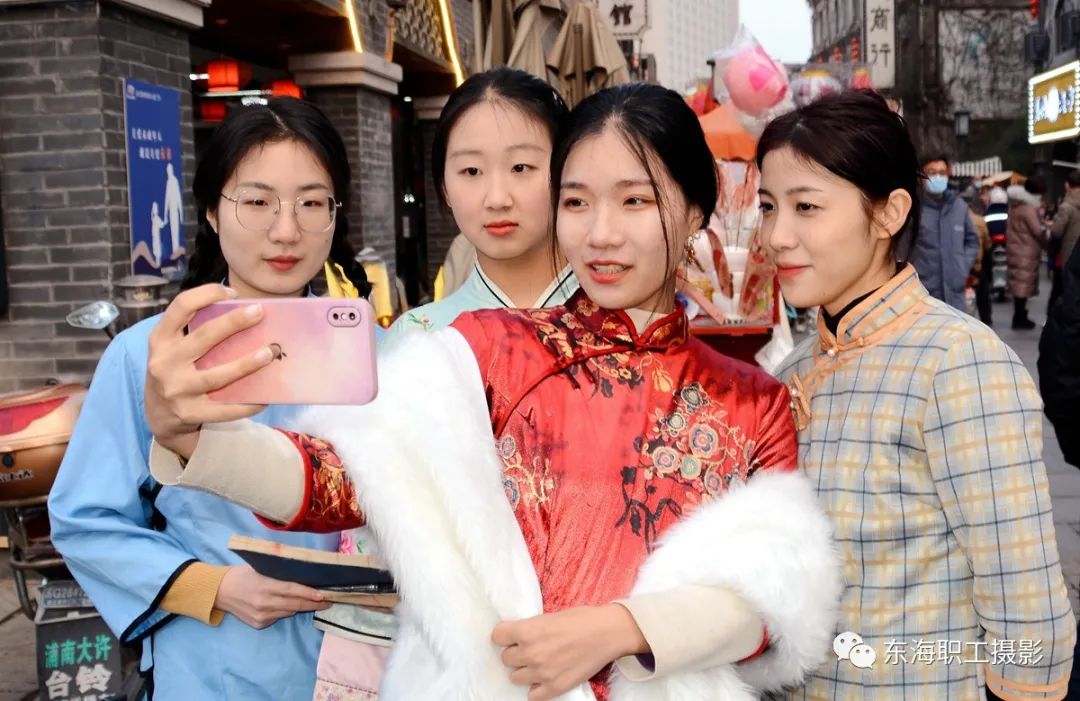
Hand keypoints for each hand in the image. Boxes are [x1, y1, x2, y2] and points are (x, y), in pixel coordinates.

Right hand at [145, 284, 272, 457]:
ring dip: (246, 364)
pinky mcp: (190, 414)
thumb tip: (243, 310)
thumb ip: (195, 329)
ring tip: (269, 353)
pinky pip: (225, 409)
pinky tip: (265, 396)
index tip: (232, 292)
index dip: (206, 294)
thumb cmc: (175, 370)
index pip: (181, 307)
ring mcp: (177, 390)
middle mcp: (164, 363)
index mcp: (160, 339)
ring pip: (217, 375)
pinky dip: (247, 403)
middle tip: (260, 312)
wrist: (159, 415)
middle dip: (234, 322)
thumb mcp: (173, 347)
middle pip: (204, 337)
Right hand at [214, 565, 329, 629]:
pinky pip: (279, 617)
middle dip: (314, 604)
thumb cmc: (243, 575)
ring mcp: (262, 616)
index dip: (310, 594)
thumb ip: (279, 573)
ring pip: (289, 612)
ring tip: (315, 602)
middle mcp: (264, 603)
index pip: (293, 590)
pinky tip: (286, 604)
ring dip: (301, 607)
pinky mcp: (259, 624)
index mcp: (265, 586)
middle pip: (295, 605)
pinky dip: (285, 610)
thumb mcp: (260, 568)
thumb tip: (303, 574)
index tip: (324, 595)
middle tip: (329, 602)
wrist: (220, 592)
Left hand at [491, 604, 647, 700]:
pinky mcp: (555, 687)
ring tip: (538, 663)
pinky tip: (545, 678)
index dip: (505, 636)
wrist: (607, 632)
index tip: (511, 636)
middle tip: (529, 648)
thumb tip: (519, 635)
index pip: (497, 637)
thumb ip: (531, 628)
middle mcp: (531, 653)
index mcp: (527, 631)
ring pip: (515, 677)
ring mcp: (542, 673)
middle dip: (515, 653)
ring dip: (524, 670)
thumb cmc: (581, 619)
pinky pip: (533, 695)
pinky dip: (536, 688)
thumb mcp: (550, 616)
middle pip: (506, 659)